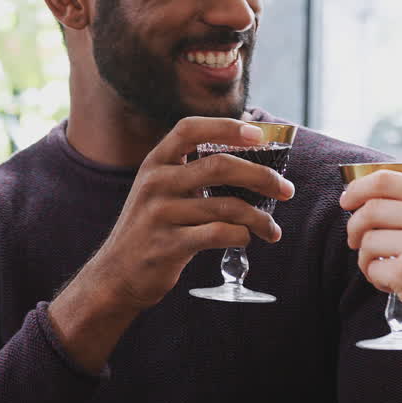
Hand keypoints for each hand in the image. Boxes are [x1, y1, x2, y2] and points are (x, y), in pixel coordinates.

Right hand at [49, 117, 293, 371]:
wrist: (115, 276)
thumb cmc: (151, 228)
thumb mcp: (160, 190)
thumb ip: (192, 170)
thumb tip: (249, 151)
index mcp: (155, 163)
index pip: (189, 129)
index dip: (225, 127)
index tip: (258, 134)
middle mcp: (155, 183)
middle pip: (219, 166)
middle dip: (261, 176)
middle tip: (286, 189)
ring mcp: (159, 214)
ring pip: (226, 205)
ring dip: (259, 217)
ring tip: (272, 230)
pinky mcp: (168, 245)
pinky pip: (218, 234)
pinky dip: (241, 236)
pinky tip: (246, 239)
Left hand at [340, 171, 401, 329]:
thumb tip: (364, 192)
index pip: (385, 179)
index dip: (358, 188)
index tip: (347, 200)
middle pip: (370, 209)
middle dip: (354, 225)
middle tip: (355, 239)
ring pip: (368, 240)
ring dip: (365, 256)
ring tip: (381, 266)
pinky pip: (372, 268)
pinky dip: (375, 277)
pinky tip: (392, 282)